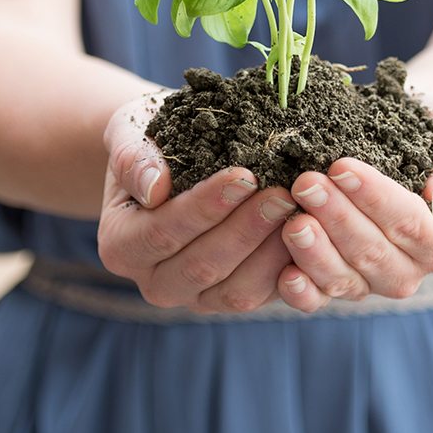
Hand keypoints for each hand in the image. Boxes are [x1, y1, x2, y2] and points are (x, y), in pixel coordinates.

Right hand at [97, 91, 298, 312]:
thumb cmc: (151, 141)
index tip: (244, 175)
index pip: (162, 233)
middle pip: (202, 267)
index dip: (204, 207)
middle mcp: (154, 282)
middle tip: (284, 192)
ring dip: (272, 252)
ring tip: (301, 209)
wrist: (172, 159)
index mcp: (120, 246)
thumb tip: (155, 187)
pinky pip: (264, 294)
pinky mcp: (232, 299)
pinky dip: (290, 267)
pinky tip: (311, 231)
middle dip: (246, 229)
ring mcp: (195, 298)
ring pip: (237, 291)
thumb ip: (134, 157)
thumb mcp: (131, 133)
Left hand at [274, 90, 432, 311]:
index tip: (341, 166)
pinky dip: (302, 291)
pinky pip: (321, 299)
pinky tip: (285, 273)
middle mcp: (410, 269)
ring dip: (315, 252)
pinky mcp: (339, 283)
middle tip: (305, 183)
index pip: (407, 222)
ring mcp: (372, 281)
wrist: (409, 135)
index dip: (373, 197)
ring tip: (292, 221)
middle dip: (337, 218)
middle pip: (372, 251)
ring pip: (344, 278)